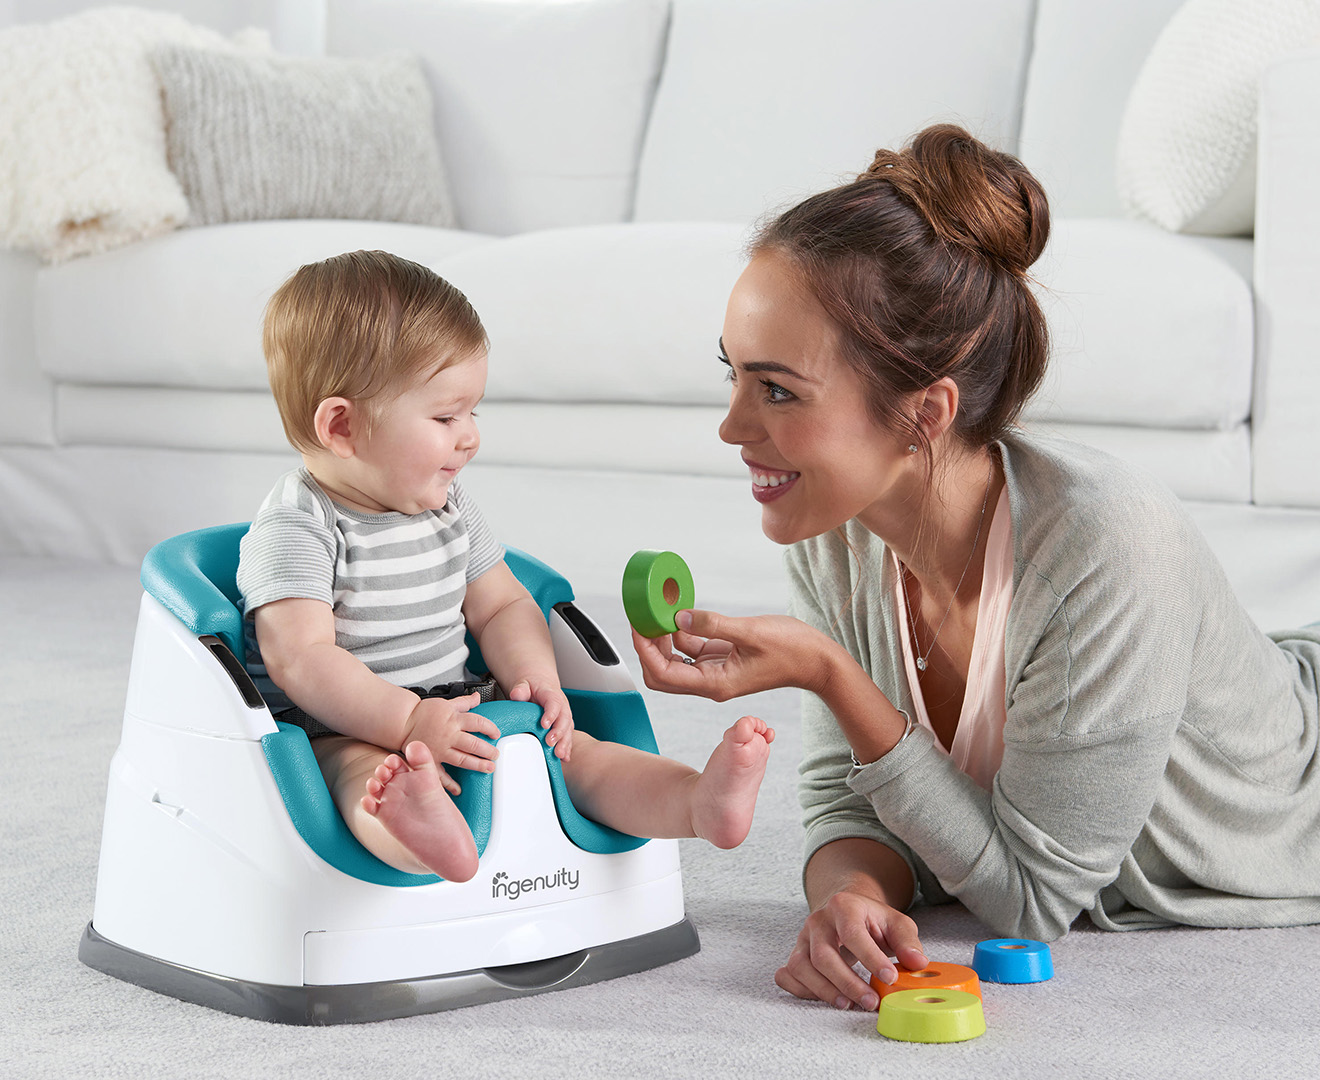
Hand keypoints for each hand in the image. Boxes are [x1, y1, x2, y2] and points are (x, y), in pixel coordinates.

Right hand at [403, 692, 501, 794]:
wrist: (403, 722)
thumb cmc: (423, 713)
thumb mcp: (445, 704)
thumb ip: (463, 702)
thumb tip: (477, 697)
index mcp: (453, 719)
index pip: (478, 723)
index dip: (490, 729)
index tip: (496, 734)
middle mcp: (448, 735)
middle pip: (473, 744)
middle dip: (488, 751)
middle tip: (495, 755)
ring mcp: (440, 749)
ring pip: (463, 760)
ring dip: (477, 765)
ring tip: (488, 768)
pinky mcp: (431, 761)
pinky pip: (441, 775)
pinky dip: (450, 784)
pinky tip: (458, 789)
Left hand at [508, 677, 573, 759]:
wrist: (540, 686)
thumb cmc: (532, 687)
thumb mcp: (523, 684)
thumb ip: (520, 689)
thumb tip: (517, 695)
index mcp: (551, 695)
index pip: (554, 703)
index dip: (551, 714)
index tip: (544, 725)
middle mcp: (562, 706)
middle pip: (564, 719)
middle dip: (559, 732)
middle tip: (550, 743)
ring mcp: (564, 716)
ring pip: (568, 730)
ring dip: (565, 743)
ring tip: (559, 754)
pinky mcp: (564, 726)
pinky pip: (568, 737)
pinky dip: (567, 748)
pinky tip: (565, 758)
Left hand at [632, 609, 833, 701]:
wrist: (817, 661)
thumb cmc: (792, 651)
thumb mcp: (751, 632)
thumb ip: (712, 625)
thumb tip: (679, 617)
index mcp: (714, 684)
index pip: (663, 674)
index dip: (645, 650)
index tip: (639, 624)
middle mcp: (710, 682)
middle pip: (662, 672)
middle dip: (648, 646)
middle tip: (644, 617)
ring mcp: (715, 671)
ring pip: (675, 659)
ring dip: (663, 637)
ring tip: (659, 609)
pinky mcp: (722, 659)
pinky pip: (692, 648)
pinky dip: (682, 632)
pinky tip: (681, 612)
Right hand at [775, 891, 927, 1010]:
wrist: (846, 909)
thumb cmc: (872, 920)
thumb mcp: (896, 923)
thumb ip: (908, 942)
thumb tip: (918, 964)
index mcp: (843, 906)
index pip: (852, 933)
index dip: (870, 958)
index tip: (890, 979)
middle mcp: (818, 921)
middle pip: (823, 955)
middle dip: (847, 983)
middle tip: (871, 1001)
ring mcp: (803, 938)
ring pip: (801, 967)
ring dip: (823, 990)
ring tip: (848, 1004)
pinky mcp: (796, 954)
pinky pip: (787, 975)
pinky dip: (800, 990)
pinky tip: (823, 998)